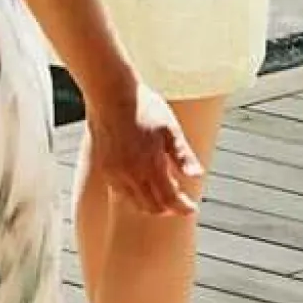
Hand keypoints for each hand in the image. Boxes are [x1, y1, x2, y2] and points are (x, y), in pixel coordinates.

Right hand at [84, 87, 202, 218]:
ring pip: (135, 203)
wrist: (110, 93)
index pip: (169, 199)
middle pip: (152, 206)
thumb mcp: (170, 128)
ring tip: (163, 193)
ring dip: (151, 204)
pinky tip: (142, 183)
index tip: (192, 209)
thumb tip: (197, 175)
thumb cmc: (144, 107)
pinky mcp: (104, 168)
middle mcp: (130, 174)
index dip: (182, 207)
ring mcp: (115, 173)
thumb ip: (183, 156)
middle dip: (168, 208)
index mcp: (150, 165)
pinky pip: (121, 193)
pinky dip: (135, 196)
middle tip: (180, 200)